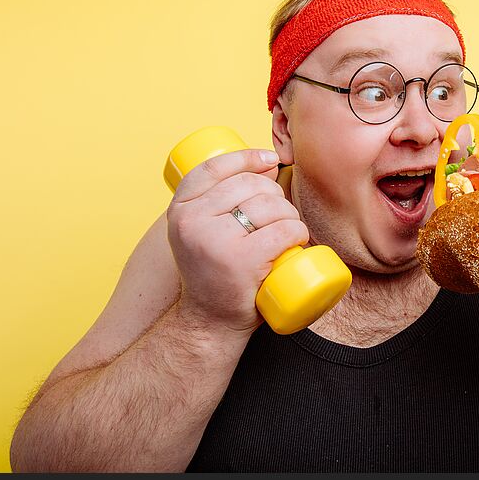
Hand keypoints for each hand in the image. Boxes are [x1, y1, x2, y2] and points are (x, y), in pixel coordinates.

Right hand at [167, 149, 308, 331]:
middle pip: (249, 185)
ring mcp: (215, 240)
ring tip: (287, 234)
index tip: (270, 160)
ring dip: (290, 216)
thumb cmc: (216, 273)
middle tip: (280, 219)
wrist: (210, 322)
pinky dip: (299, 232)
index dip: (246, 157)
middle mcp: (191, 220)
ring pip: (270, 206)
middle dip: (276, 196)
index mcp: (180, 209)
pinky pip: (283, 230)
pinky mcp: (240, 260)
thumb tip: (268, 163)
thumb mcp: (204, 232)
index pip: (214, 168)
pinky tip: (298, 241)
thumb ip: (222, 199)